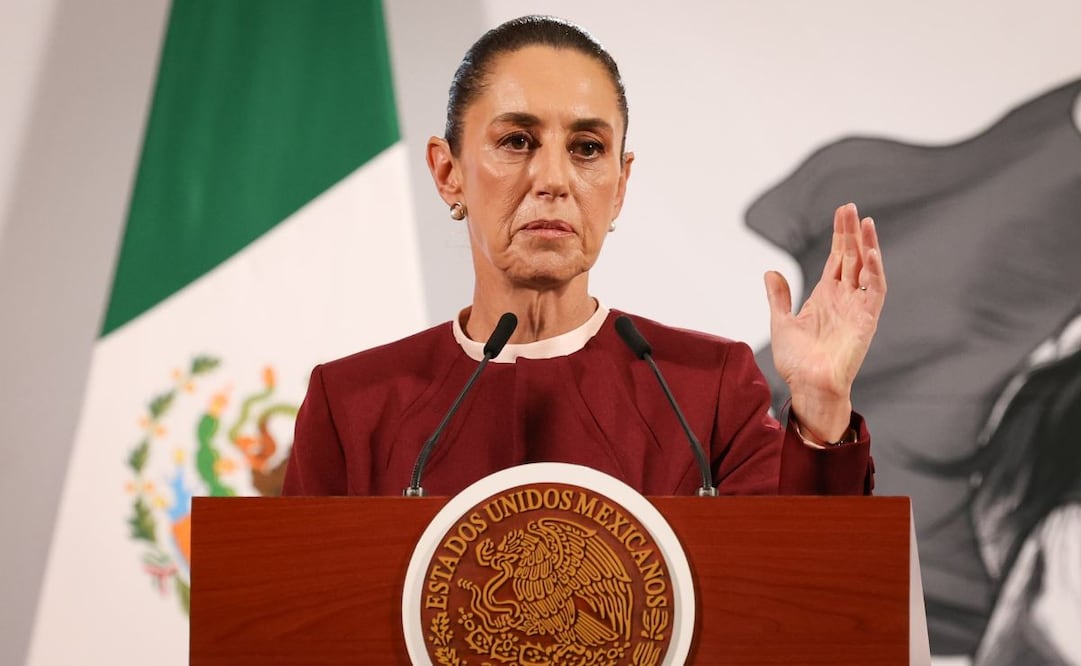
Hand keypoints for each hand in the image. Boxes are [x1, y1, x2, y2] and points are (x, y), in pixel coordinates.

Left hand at [764, 203, 885, 442]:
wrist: (808, 387)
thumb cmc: (797, 362)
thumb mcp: (781, 322)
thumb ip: (779, 297)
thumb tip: (771, 272)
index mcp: (825, 296)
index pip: (837, 258)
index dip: (840, 236)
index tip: (841, 211)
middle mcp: (843, 298)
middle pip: (851, 257)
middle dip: (851, 232)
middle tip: (850, 207)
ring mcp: (857, 307)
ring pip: (867, 269)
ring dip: (867, 246)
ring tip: (864, 222)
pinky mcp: (867, 320)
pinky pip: (875, 292)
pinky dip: (875, 272)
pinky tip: (870, 253)